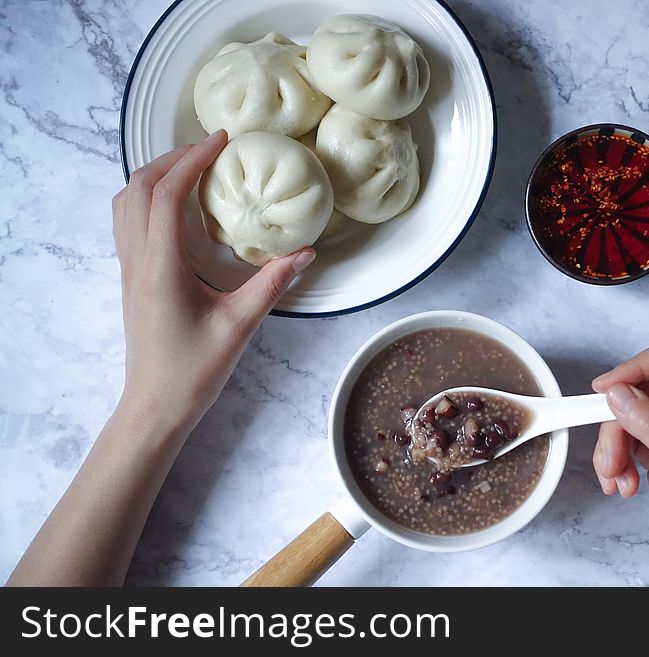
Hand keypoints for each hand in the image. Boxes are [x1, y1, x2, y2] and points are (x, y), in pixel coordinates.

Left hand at [112, 130, 315, 437]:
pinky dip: (147, 198)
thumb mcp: (240, 326)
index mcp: (161, 267)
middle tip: (210, 148)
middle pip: (138, 188)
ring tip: (191, 168)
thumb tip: (306, 253)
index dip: (192, 160)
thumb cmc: (194, 371)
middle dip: (172, 158)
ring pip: (126, 202)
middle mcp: (137, 260)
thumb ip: (273, 285)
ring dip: (154, 175)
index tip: (221, 141)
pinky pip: (128, 222)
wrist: (156, 405)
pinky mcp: (132, 278)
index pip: (167, 195)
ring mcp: (129, 269)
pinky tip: (176, 206)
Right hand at [591, 338, 648, 585]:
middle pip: (637, 392)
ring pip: (624, 417)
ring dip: (613, 449)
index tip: (605, 391)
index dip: (635, 367)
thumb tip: (619, 393)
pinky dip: (615, 461)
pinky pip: (623, 439)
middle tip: (610, 460)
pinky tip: (623, 485)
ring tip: (617, 479)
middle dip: (616, 426)